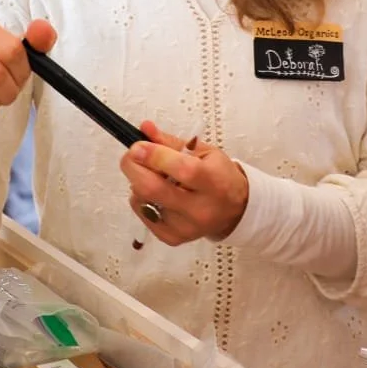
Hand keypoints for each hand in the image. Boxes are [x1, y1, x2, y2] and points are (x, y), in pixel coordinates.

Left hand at [119, 121, 249, 244]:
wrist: (235, 210)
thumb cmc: (219, 175)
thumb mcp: (204, 151)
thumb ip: (171, 141)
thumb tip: (144, 128)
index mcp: (214, 182)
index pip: (182, 170)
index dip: (155, 156)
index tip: (138, 146)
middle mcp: (200, 209)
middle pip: (154, 189)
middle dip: (134, 168)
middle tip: (131, 156)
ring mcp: (186, 227)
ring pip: (144, 202)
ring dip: (138, 183)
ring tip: (151, 176)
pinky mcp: (173, 238)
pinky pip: (144, 216)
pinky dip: (141, 200)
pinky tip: (153, 194)